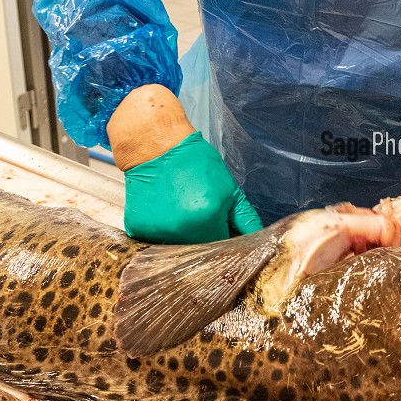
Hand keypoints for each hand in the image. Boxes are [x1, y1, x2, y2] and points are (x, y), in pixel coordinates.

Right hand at [122, 131, 262, 243]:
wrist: (157, 148)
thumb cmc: (197, 164)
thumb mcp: (229, 189)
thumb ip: (245, 219)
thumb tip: (262, 240)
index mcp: (207, 218)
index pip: (223, 248)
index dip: (225, 241)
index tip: (223, 231)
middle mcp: (181, 230)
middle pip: (200, 251)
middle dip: (205, 240)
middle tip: (201, 218)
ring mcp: (157, 231)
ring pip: (178, 249)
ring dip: (184, 238)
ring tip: (182, 213)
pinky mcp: (138, 230)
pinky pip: (155, 242)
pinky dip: (162, 232)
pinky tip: (164, 213)